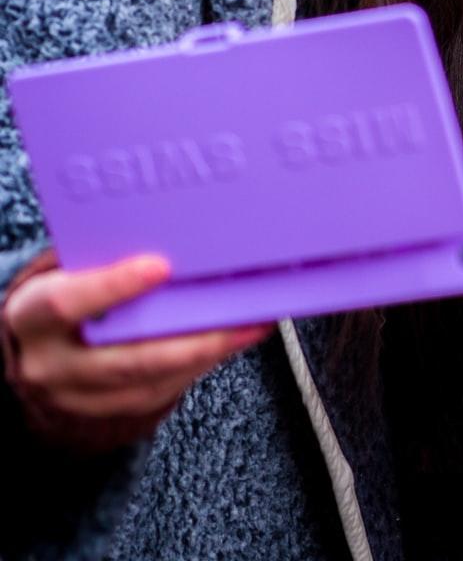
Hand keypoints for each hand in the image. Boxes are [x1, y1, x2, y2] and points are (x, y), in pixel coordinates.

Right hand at [3, 253, 269, 443]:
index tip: (160, 266)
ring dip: (208, 352)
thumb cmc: (66, 296)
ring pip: (149, 380)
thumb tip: (175, 233)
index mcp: (33, 316)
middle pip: (124, 358)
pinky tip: (229, 342)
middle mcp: (50, 362)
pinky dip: (200, 366)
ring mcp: (79, 394)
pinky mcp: (111, 409)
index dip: (112, 286)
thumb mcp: (69, 273)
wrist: (42, 349)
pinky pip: (161, 392)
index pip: (66, 303)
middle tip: (236, 314)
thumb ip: (106, 258)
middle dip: (188, 339)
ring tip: (249, 325)